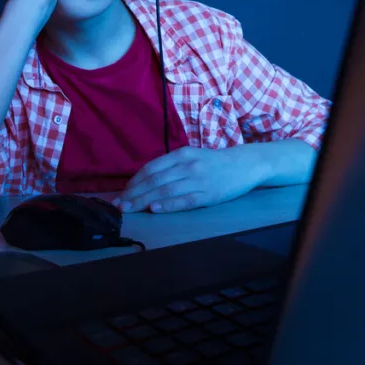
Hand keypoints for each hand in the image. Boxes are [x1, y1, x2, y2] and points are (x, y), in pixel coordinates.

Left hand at [113, 146, 266, 213]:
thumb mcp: (192, 157)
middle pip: (155, 180)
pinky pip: (184, 200)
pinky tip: (155, 209)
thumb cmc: (215, 163)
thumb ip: (171, 167)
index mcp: (181, 154)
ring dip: (144, 201)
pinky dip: (168, 205)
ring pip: (165, 191)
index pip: (151, 168)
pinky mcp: (208, 194)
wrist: (245, 164)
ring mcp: (198, 180)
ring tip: (129, 209)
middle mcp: (188, 165)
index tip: (121, 193)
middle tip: (118, 205)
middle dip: (134, 194)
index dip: (134, 182)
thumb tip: (144, 181)